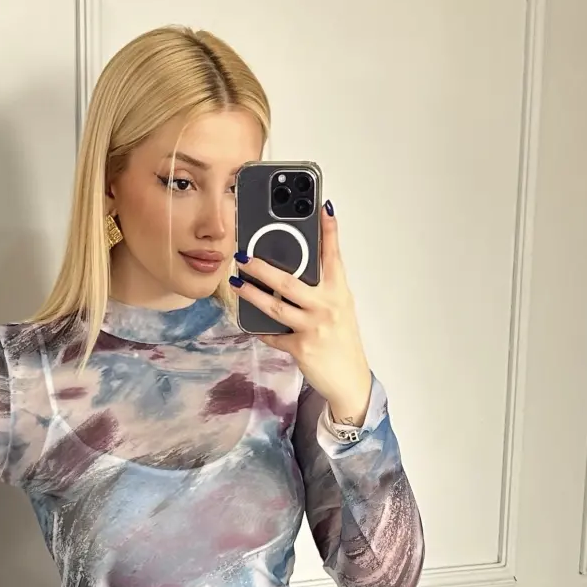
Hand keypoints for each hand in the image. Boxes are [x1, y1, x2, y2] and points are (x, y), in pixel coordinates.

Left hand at [231, 202, 372, 423]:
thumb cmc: (341, 339)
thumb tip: (292, 268)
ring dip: (252, 293)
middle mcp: (327, 306)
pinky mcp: (301, 348)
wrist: (349, 379)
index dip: (329, 230)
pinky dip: (261, 329)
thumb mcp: (338, 307)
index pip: (334, 255)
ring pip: (275, 306)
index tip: (322, 207)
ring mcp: (314, 327)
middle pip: (290, 281)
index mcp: (339, 292)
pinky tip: (248, 321)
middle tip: (244, 254)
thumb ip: (321, 287)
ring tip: (237, 281)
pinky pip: (274, 335)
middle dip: (263, 266)